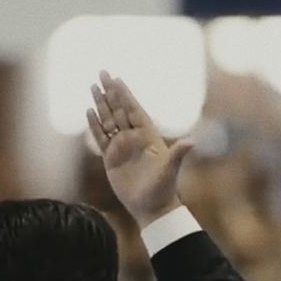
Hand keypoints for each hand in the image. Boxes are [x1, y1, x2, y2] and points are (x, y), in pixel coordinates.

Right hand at [86, 71, 192, 225]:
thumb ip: (178, 154)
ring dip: (100, 104)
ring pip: (108, 120)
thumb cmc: (163, 190)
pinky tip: (89, 112)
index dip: (125, 94)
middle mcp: (134, 138)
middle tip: (102, 73)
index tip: (117, 78)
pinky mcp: (111, 159)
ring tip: (92, 87)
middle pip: (119, 109)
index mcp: (147, 136)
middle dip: (110, 91)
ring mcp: (121, 147)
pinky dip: (94, 125)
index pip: (134, 109)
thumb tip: (191, 141)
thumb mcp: (171, 170)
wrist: (152, 208)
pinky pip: (100, 138)